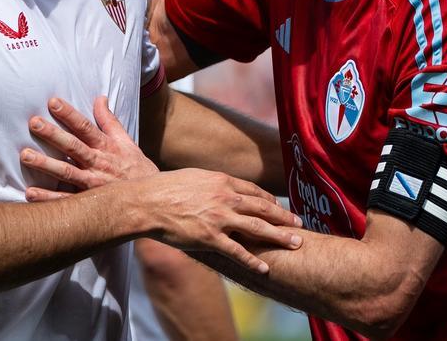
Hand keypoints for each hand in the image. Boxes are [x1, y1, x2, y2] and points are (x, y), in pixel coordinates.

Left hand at [21, 96, 156, 199]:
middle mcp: (98, 163)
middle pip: (72, 146)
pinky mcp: (88, 202)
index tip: (53, 102)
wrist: (151, 202)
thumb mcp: (126, 142)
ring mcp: (92, 184)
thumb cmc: (137, 169)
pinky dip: (48, 198)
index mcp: (106, 147)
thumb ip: (110, 121)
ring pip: (66, 172)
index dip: (69, 114)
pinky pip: (65, 200)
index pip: (85, 127)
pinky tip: (30, 193)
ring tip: (25, 156)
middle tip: (34, 123)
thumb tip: (99, 98)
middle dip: (53, 134)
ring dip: (45, 164)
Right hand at [134, 169, 303, 272]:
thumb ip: (210, 183)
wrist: (147, 203)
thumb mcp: (193, 177)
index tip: (279, 208)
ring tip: (295, 244)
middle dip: (283, 218)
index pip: (254, 191)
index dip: (269, 201)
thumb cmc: (165, 188)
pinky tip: (264, 269)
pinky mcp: (210, 238)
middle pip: (263, 208)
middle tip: (298, 225)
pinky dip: (252, 261)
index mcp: (221, 181)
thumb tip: (217, 184)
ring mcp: (220, 219)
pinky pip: (237, 252)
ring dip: (279, 237)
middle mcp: (225, 198)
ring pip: (257, 228)